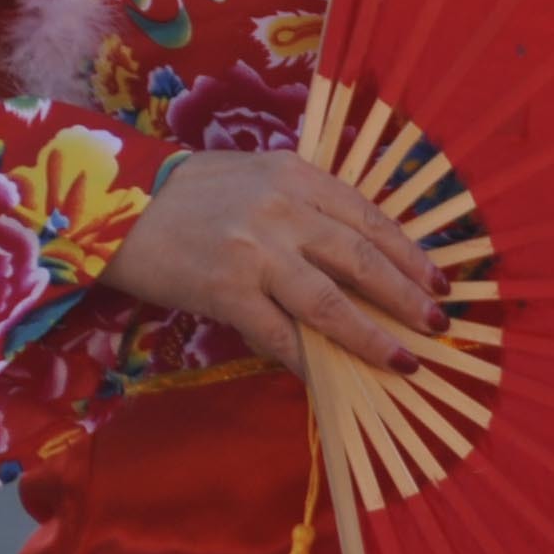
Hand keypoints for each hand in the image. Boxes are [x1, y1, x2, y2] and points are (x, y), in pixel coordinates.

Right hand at [99, 150, 446, 381]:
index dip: (409, 253)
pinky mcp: (225, 290)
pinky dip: (308, 358)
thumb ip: (307, 203)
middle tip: (438, 322)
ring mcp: (255, 251)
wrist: (114, 208)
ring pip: (329, 301)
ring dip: (371, 335)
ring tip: (402, 358)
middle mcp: (284, 210)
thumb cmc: (190, 194)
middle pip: (361, 259)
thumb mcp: (259, 176)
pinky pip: (277, 333)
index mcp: (298, 177)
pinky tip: (330, 377)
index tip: (439, 279)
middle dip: (407, 295)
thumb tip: (359, 250)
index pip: (370, 218)